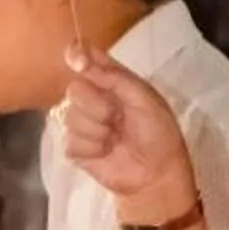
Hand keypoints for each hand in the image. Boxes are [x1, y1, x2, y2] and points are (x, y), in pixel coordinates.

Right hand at [64, 43, 198, 225]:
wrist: (156, 173)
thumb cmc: (158, 132)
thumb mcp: (144, 98)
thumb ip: (113, 77)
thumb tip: (79, 59)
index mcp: (111, 83)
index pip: (86, 59)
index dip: (77, 56)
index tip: (78, 61)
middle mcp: (93, 100)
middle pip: (73, 89)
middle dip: (96, 105)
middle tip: (117, 117)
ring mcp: (81, 124)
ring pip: (71, 118)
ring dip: (97, 130)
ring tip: (115, 138)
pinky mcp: (74, 148)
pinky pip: (70, 141)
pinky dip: (92, 148)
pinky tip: (106, 152)